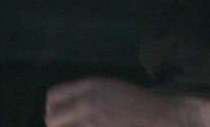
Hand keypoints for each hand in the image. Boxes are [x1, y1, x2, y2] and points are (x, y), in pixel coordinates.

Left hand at [45, 76, 178, 126]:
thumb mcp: (106, 86)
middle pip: (52, 119)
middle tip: (66, 125)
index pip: (53, 95)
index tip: (60, 112)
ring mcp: (94, 124)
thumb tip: (54, 106)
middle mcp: (88, 103)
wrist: (158, 114)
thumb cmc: (132, 100)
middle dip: (56, 123)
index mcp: (90, 86)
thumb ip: (82, 92)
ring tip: (81, 125)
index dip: (52, 106)